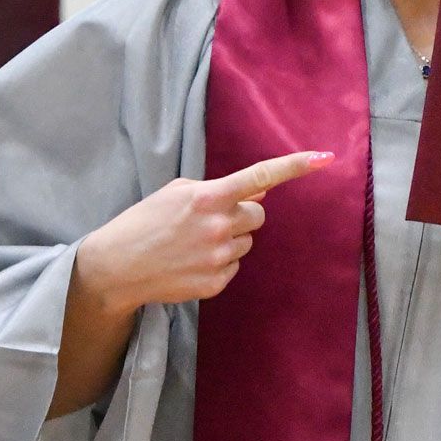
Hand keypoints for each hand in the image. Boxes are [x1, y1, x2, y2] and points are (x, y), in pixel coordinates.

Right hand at [81, 149, 334, 314]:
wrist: (115, 267)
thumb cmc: (145, 221)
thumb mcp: (177, 192)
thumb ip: (219, 189)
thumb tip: (262, 190)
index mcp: (207, 197)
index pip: (260, 176)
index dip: (295, 166)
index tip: (325, 158)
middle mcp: (218, 226)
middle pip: (258, 215)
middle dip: (241, 214)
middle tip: (210, 219)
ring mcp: (219, 257)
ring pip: (247, 242)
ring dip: (229, 239)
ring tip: (194, 243)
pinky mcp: (216, 283)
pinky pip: (235, 266)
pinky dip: (220, 263)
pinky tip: (191, 262)